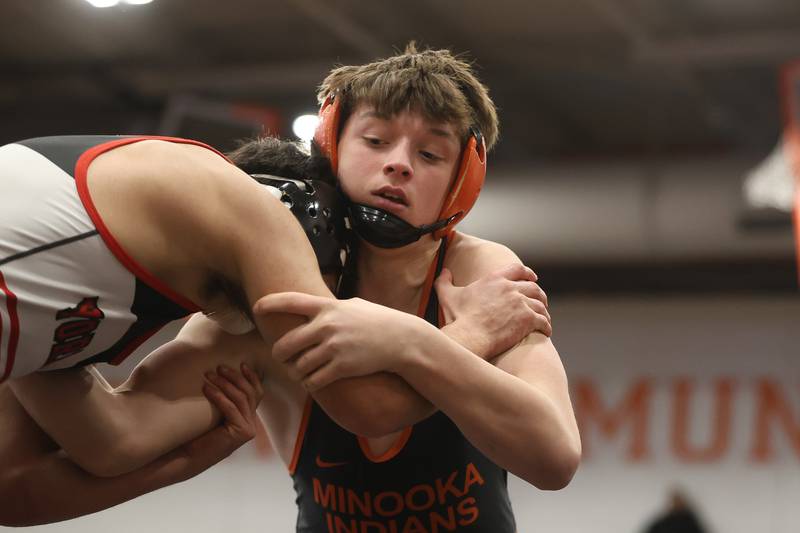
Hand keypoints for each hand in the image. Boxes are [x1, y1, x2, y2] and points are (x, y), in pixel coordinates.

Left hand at [202, 364, 263, 443]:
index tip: (242, 363)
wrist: (187, 458)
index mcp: (247, 418)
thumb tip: (219, 373)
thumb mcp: (214, 413)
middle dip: (235, 377)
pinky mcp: (242, 433)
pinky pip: (231, 408)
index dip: (252, 377)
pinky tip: (207, 388)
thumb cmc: (196, 435)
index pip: (257, 393)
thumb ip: (223, 401)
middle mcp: (251, 424)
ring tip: (210, 374)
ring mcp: (249, 429)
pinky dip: (219, 396)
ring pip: (242, 398)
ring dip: (225, 383)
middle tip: (220, 367)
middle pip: (250, 392)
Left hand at [254, 293, 426, 390]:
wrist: (401, 340)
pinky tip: (313, 382)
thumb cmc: (377, 320)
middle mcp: (327, 326)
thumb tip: (308, 307)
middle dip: (279, 354)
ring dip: (296, 373)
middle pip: (286, 344)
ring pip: (298, 367)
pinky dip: (309, 384)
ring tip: (300, 372)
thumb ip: (329, 307)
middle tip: (282, 357)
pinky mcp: (342, 368)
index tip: (256, 307)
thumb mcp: (352, 305)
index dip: (270, 304)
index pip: (292, 302)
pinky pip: (313, 381)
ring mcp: (334, 348)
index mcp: (328, 307)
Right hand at [435, 263, 550, 359]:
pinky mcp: (528, 319)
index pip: (517, 269)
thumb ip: (444, 281)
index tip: (533, 278)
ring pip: (540, 304)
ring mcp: (521, 303)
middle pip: (533, 287)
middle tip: (541, 301)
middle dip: (540, 294)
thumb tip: (444, 272)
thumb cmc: (460, 318)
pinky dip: (546, 325)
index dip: (527, 273)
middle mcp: (510, 288)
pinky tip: (546, 330)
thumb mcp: (448, 296)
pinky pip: (543, 320)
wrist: (470, 336)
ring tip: (544, 318)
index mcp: (495, 279)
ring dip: (544, 311)